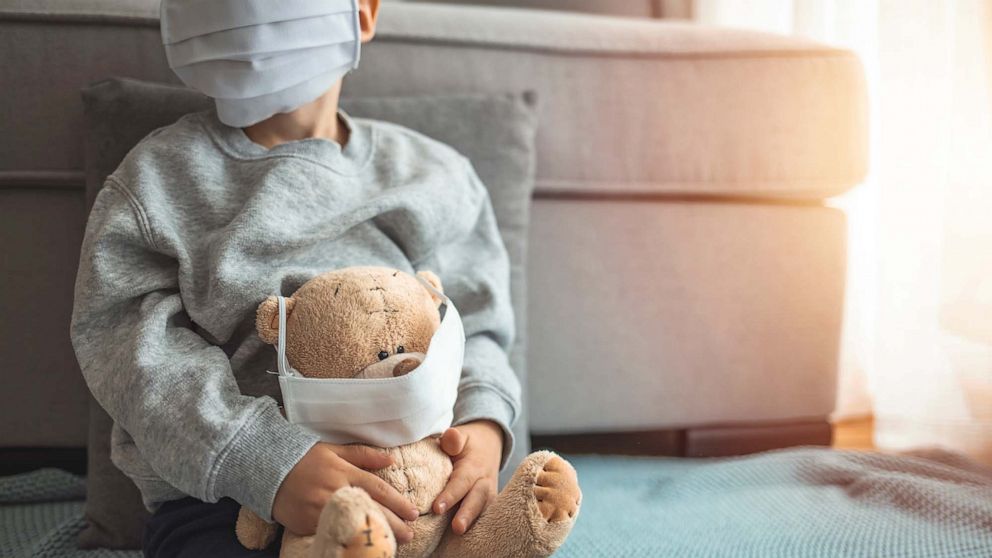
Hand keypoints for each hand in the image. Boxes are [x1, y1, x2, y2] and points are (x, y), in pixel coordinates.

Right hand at [272, 443, 417, 542]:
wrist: (267, 467)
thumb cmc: (304, 457)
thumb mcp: (334, 450)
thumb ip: (363, 454)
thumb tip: (391, 460)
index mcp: (343, 471)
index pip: (378, 489)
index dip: (398, 503)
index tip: (413, 513)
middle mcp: (334, 490)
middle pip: (370, 510)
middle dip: (393, 524)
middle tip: (409, 534)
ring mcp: (320, 508)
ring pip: (353, 524)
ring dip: (373, 535)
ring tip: (390, 544)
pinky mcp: (307, 522)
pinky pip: (331, 532)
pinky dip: (347, 540)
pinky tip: (360, 546)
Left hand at [432, 421, 503, 533]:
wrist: (490, 444)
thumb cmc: (468, 442)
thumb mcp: (462, 435)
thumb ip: (454, 438)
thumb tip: (449, 437)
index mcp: (474, 466)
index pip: (461, 482)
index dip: (450, 495)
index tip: (436, 508)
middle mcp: (484, 482)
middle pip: (476, 499)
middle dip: (467, 514)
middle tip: (456, 528)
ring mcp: (488, 494)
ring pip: (483, 510)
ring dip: (473, 522)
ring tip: (460, 534)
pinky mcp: (488, 503)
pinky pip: (485, 515)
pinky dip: (478, 527)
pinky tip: (465, 542)